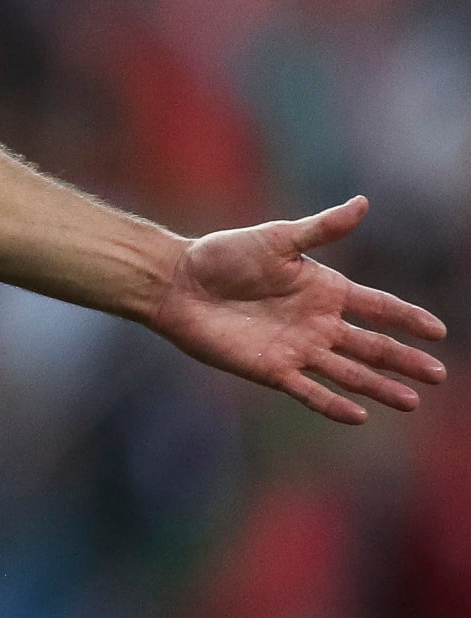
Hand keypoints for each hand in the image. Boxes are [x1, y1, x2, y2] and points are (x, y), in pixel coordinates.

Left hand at [149, 195, 446, 423]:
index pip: (378, 307)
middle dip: (405, 360)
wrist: (177, 281)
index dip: (407, 318)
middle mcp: (318, 323)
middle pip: (372, 345)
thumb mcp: (276, 238)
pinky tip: (358, 415)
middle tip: (439, 374)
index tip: (439, 331)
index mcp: (325, 290)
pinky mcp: (272, 369)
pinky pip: (309, 391)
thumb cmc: (223, 254)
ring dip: (379, 386)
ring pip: (349, 372)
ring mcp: (297, 348)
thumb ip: (321, 228)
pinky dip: (333, 404)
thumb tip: (364, 202)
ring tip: (411, 400)